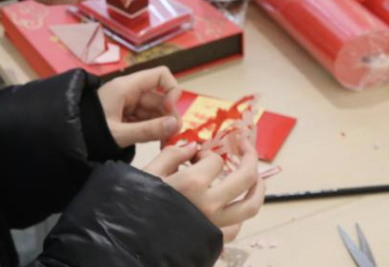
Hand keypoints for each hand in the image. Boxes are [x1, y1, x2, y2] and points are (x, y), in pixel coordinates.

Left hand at [97, 66, 182, 147]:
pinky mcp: (125, 115)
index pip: (161, 75)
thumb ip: (147, 130)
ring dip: (163, 125)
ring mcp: (128, 103)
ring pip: (154, 110)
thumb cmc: (89, 132)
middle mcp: (130, 91)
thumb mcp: (119, 134)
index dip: (172, 91)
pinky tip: (157, 142)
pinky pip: (146, 118)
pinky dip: (153, 129)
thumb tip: (175, 126)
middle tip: (172, 137)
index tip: (169, 112)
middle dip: (169, 115)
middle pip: (160, 96)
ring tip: (165, 144)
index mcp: (127, 87)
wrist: (67, 139)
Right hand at [143, 136, 264, 242]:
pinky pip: (237, 227)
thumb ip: (172, 154)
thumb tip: (191, 147)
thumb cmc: (135, 205)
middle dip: (250, 157)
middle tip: (245, 146)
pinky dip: (241, 215)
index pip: (215, 160)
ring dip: (258, 188)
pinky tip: (235, 206)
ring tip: (257, 177)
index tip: (194, 156)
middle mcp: (210, 204)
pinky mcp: (213, 241)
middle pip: (246, 177)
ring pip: (250, 206)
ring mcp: (215, 225)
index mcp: (192, 184)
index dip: (206, 153)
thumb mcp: (148, 172)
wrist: (129, 242)